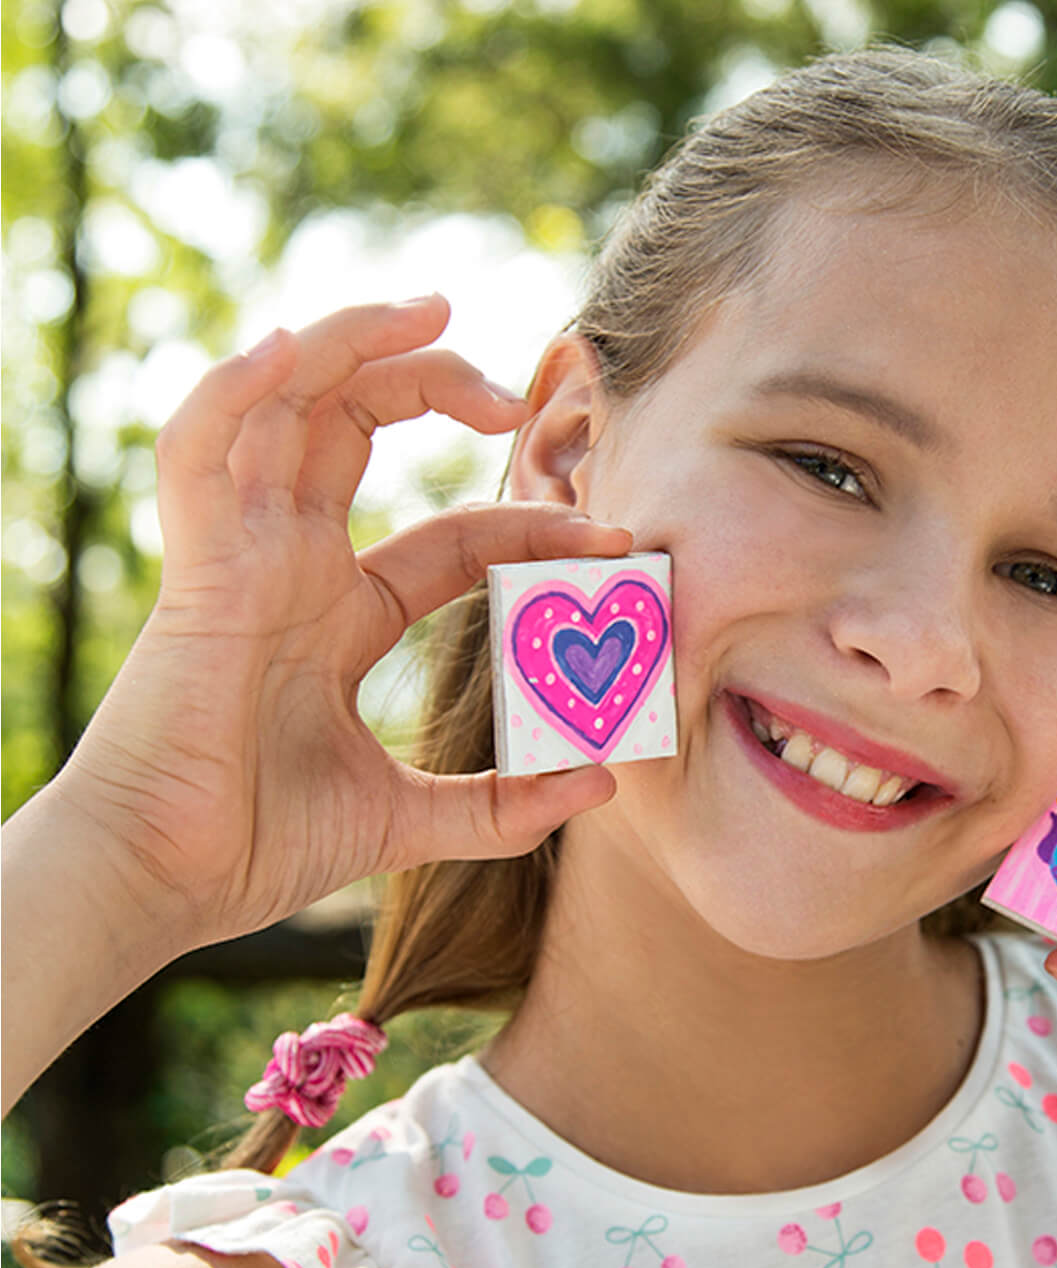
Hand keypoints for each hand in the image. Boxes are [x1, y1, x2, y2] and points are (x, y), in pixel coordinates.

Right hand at [55, 296, 630, 951]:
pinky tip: (292, 346)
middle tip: (516, 394)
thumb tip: (602, 783)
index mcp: (338, 616)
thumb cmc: (260, 846)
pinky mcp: (196, 568)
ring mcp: (241, 556)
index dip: (526, 523)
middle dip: (436, 386)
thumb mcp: (408, 817)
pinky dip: (237, 387)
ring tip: (432, 310)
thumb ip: (502, 805)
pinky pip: (200, 448)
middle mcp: (290, 566)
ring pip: (284, 404)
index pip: (450, 538)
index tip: (609, 535)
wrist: (164, 884)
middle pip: (358, 430)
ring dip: (351, 344)